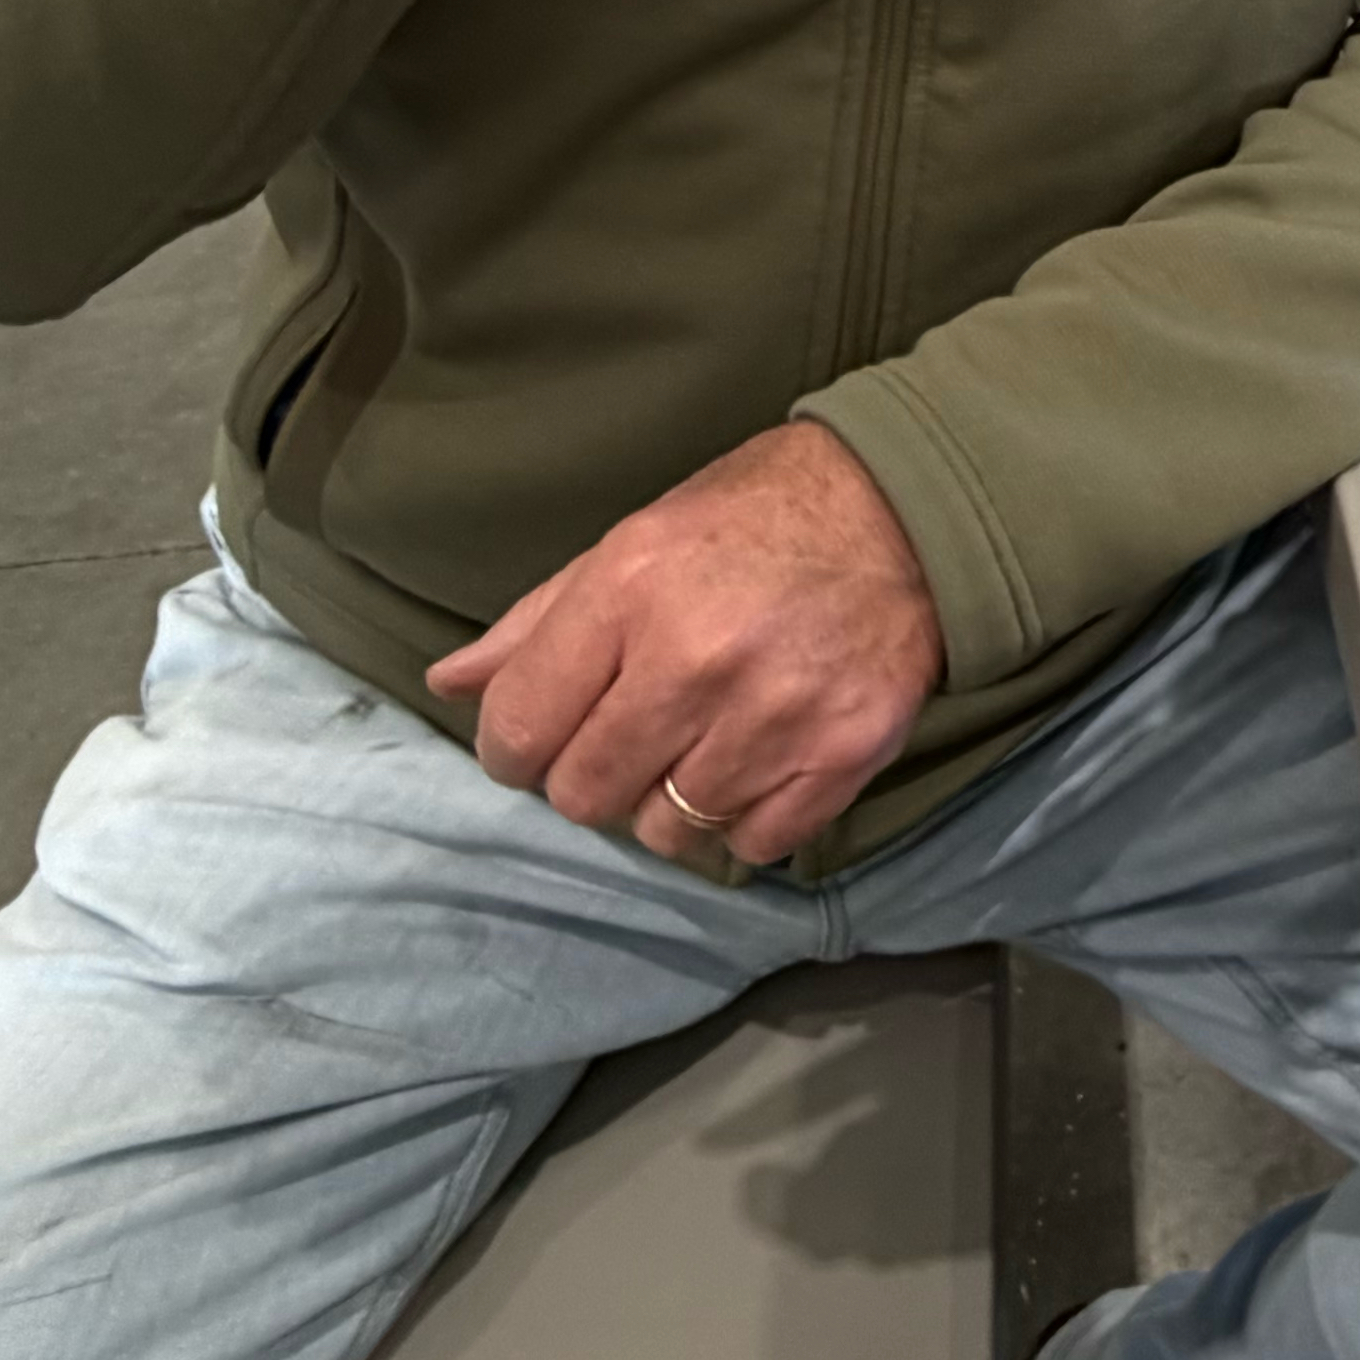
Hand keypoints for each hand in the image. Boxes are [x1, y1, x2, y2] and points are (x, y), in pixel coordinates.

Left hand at [429, 423, 945, 864]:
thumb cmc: (754, 519)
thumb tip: (448, 683)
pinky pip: (748, 847)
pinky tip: (757, 761)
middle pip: (583, 795)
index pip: (520, 729)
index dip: (512, 749)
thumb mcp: (634, 540)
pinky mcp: (839, 760)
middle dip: (590, 775)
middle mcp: (694, 662)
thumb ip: (538, 621)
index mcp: (629, 592)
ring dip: (667, 801)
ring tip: (699, 743)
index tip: (538, 738)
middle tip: (628, 733)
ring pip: (664, 832)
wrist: (911, 512)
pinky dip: (742, 819)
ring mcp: (771, 719)